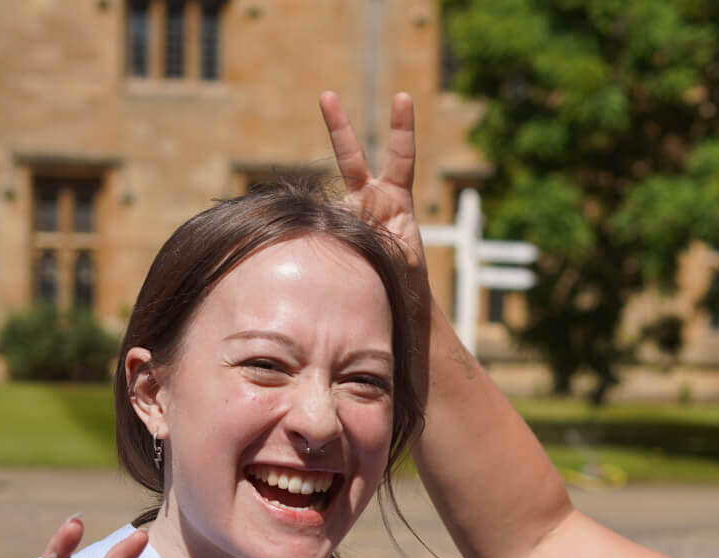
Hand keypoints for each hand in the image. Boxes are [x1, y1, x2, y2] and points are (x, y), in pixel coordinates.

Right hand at [321, 90, 425, 275]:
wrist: (392, 300)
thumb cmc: (405, 278)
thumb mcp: (404, 259)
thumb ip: (386, 244)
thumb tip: (349, 235)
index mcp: (395, 198)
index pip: (401, 156)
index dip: (402, 128)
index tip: (403, 97)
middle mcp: (368, 199)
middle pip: (351, 156)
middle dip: (338, 125)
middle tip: (326, 94)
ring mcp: (346, 213)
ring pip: (326, 199)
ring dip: (323, 215)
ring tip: (331, 226)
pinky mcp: (329, 231)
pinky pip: (316, 227)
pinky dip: (313, 240)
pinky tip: (317, 257)